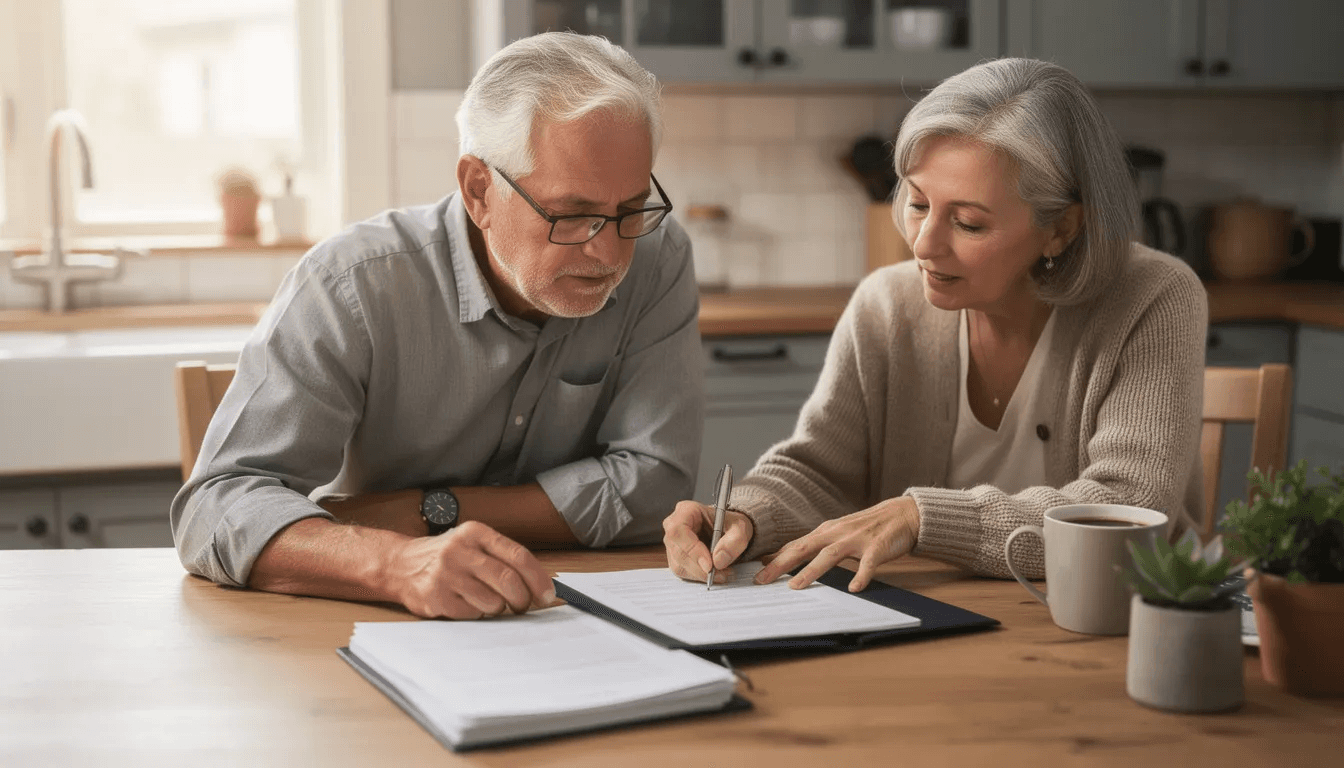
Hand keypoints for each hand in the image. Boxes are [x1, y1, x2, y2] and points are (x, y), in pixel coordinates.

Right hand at [384, 521, 556, 618]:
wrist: (400, 565)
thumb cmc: (448, 557)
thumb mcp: (473, 544)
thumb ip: (503, 558)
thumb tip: (541, 585)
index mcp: (475, 532)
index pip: (519, 556)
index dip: (539, 579)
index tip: (549, 595)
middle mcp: (460, 550)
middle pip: (509, 581)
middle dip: (522, 599)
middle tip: (522, 606)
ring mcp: (446, 574)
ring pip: (493, 602)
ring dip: (498, 608)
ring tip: (487, 601)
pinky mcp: (436, 598)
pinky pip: (473, 614)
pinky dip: (477, 614)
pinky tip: (465, 603)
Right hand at [662, 500, 753, 583]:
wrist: (728, 531)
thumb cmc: (729, 524)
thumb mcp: (740, 527)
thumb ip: (734, 541)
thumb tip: (718, 560)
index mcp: (686, 510)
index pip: (678, 530)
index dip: (691, 549)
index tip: (709, 565)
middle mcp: (674, 526)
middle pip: (678, 551)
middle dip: (700, 566)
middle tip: (721, 572)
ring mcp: (673, 543)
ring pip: (679, 565)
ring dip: (702, 574)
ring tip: (722, 572)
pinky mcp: (676, 558)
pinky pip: (683, 572)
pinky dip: (700, 576)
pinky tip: (714, 573)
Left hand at [754, 496, 919, 591]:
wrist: (902, 514)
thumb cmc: (867, 527)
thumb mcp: (838, 532)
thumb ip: (818, 544)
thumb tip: (791, 558)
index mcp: (826, 531)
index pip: (795, 545)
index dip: (775, 558)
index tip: (756, 572)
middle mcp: (837, 533)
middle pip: (804, 548)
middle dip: (781, 564)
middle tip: (763, 579)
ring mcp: (857, 540)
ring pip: (830, 555)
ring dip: (812, 570)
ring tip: (796, 585)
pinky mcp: (877, 547)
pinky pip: (868, 563)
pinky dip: (861, 575)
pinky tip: (854, 588)